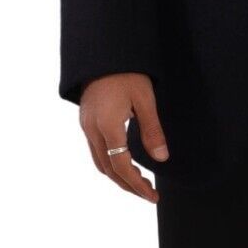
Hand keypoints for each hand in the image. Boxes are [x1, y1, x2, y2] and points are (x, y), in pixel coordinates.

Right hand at [79, 73, 168, 201]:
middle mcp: (92, 130)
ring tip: (138, 184)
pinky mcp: (86, 121)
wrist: (103, 53)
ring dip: (118, 177)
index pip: (121, 166)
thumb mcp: (145, 99)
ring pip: (99, 163)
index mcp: (108, 126)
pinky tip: (124, 165)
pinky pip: (96, 151)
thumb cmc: (127, 72)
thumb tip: (162, 158)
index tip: (153, 195)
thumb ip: (152, 130)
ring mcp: (86, 126)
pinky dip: (110, 164)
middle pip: (108, 170)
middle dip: (128, 186)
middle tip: (149, 194)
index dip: (137, 185)